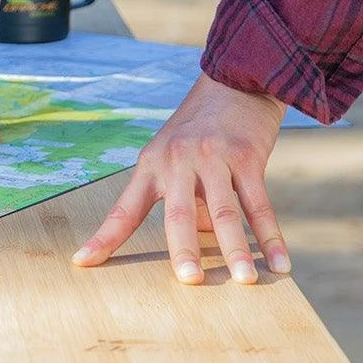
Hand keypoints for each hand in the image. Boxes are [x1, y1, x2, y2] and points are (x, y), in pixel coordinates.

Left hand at [73, 72, 291, 284]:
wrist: (234, 81)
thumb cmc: (199, 130)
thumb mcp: (174, 157)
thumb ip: (181, 200)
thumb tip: (199, 243)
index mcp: (150, 165)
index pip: (123, 210)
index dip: (104, 238)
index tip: (82, 262)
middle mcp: (177, 162)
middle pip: (178, 214)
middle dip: (183, 249)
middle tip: (189, 281)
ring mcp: (212, 158)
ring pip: (224, 212)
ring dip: (236, 249)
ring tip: (244, 281)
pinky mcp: (246, 157)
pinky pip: (259, 204)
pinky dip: (271, 237)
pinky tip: (280, 264)